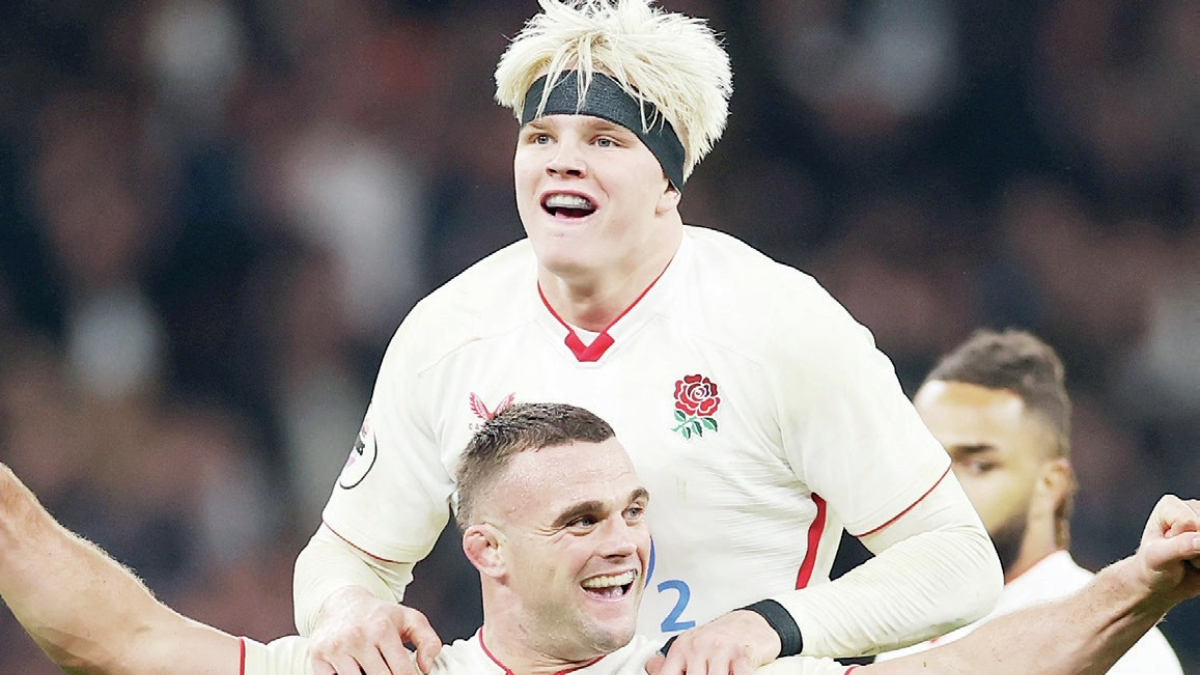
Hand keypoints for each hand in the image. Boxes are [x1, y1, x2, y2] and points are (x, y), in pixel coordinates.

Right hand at [308, 586, 441, 674]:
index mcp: (382, 629)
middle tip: (391, 672)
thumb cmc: (378, 615)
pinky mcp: (317, 658)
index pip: (402, 672)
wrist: (341, 603)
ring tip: (373, 670)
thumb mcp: (410, 619)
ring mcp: (335, 649)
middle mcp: (357, 638)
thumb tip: (426, 667)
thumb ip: (428, 641)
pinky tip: (354, 671)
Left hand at [646, 610, 781, 674]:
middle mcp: (698, 647)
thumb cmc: (718, 639)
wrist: (748, 624)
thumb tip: (650, 667)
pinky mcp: (742, 654)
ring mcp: (720, 649)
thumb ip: (673, 662)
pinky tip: (734, 672)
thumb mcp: (690, 647)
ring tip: (722, 673)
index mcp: (681, 648)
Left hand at [1134, 495, 1199, 605]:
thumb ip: (1180, 546)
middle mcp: (1194, 508)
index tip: (1167, 548)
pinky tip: (1199, 562)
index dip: (1180, 543)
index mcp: (1170, 505)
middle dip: (1198, 553)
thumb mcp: (1158, 557)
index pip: (1189, 523)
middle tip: (1181, 556)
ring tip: (1191, 558)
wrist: (1162, 583)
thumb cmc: (1153, 566)